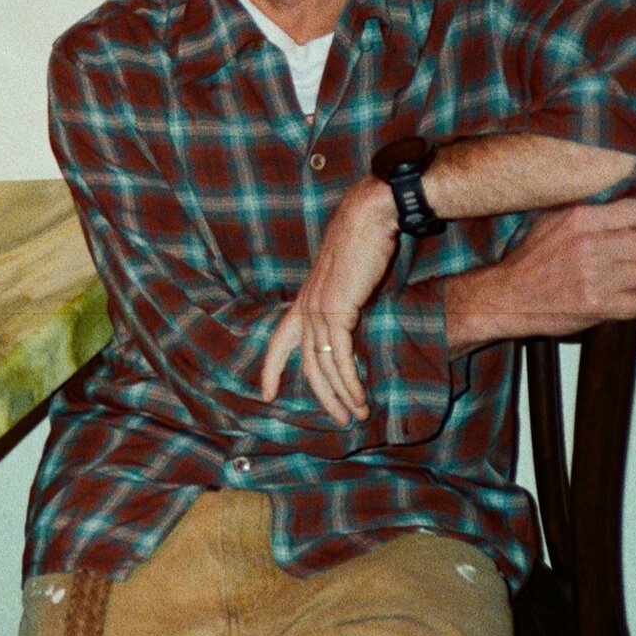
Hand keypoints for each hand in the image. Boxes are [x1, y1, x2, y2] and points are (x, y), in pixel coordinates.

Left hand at [261, 179, 395, 424]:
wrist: (368, 217)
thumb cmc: (361, 243)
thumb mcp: (345, 278)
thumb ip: (342, 301)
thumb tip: (348, 319)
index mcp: (303, 300)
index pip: (278, 341)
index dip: (271, 369)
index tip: (266, 395)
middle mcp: (306, 307)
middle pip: (306, 362)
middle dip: (321, 395)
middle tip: (338, 419)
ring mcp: (319, 309)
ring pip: (324, 365)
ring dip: (341, 394)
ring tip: (356, 415)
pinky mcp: (338, 311)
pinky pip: (341, 356)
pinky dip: (350, 380)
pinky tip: (359, 396)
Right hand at [447, 199, 635, 350]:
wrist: (508, 296)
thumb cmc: (531, 260)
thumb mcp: (552, 220)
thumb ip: (589, 211)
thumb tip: (628, 205)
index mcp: (581, 219)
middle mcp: (591, 246)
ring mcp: (597, 278)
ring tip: (631, 278)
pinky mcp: (599, 306)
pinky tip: (623, 297)